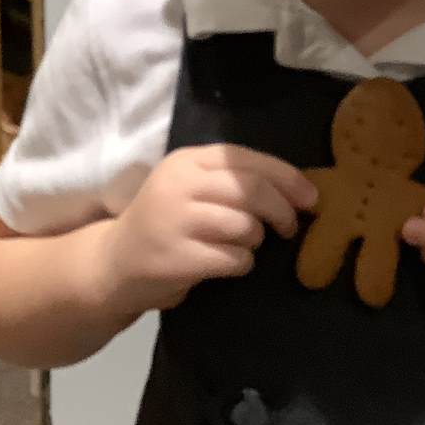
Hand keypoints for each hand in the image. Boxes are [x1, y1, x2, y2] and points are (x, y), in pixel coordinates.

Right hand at [98, 145, 316, 315]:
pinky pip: (235, 259)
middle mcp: (179, 185)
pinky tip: (228, 264)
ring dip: (256, 240)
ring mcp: (175, 221)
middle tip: (289, 228)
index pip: (247, 159)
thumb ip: (233, 182)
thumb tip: (299, 189)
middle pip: (252, 190)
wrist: (113, 265)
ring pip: (246, 226)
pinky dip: (242, 264)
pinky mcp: (177, 257)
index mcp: (187, 162)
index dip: (286, 177)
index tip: (311, 197)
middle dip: (282, 211)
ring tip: (243, 245)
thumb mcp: (192, 189)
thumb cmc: (166, 224)